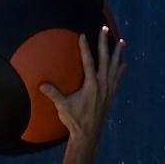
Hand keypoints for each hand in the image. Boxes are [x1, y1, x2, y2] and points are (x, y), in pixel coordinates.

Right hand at [38, 27, 125, 148]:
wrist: (88, 134)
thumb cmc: (74, 119)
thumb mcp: (62, 106)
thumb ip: (53, 94)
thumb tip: (41, 85)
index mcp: (91, 85)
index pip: (89, 61)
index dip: (85, 48)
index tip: (83, 35)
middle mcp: (102, 84)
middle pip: (105, 59)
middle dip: (105, 43)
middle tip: (105, 29)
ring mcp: (109, 89)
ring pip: (115, 67)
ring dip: (118, 53)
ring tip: (121, 41)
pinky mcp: (111, 95)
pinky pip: (118, 78)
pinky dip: (120, 69)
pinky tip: (123, 63)